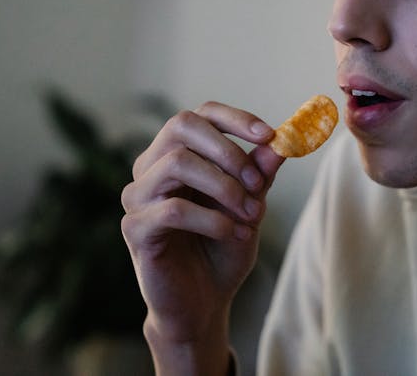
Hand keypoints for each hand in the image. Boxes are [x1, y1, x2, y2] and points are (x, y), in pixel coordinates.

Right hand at [120, 101, 283, 372]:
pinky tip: (233, 234)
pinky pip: (173, 209)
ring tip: (251, 214)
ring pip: (178, 163)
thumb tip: (282, 140)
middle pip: (181, 125)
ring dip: (224, 187)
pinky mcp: (135, 228)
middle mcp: (151, 167)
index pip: (199, 115)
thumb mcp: (251, 205)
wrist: (205, 301)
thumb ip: (260, 173)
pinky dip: (213, 220)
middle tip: (259, 184)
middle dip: (228, 150)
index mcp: (177, 154)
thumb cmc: (225, 247)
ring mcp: (138, 196)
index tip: (269, 135)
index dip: (235, 119)